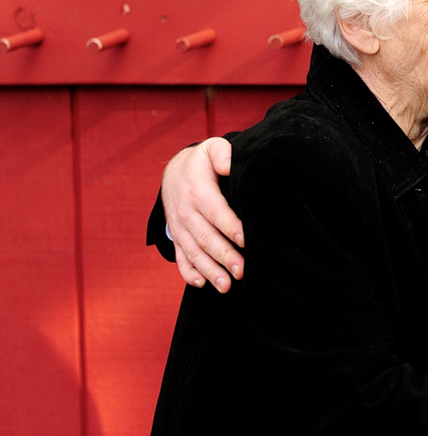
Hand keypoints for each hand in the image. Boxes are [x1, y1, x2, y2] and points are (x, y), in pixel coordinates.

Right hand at [161, 138, 243, 291]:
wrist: (174, 173)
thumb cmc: (201, 163)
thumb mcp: (211, 150)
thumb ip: (222, 154)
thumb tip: (229, 165)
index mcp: (197, 191)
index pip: (216, 211)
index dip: (230, 227)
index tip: (246, 240)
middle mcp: (186, 212)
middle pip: (206, 237)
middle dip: (224, 256)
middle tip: (242, 271)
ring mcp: (180, 228)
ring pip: (194, 252)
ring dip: (209, 270)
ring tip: (226, 285)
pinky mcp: (178, 238)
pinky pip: (181, 258)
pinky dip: (189, 273)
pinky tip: (202, 284)